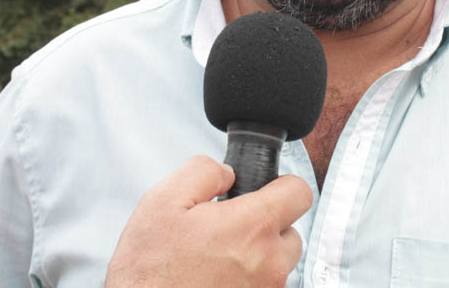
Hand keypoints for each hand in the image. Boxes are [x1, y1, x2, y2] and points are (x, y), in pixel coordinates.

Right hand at [105, 155, 312, 287]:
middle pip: (292, 231)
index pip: (299, 192)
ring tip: (220, 258)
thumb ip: (204, 172)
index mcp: (253, 227)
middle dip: (267, 226)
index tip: (261, 190)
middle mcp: (270, 263)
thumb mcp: (163, 201)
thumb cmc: (149, 271)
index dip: (281, 185)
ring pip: (281, 263)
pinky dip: (249, 280)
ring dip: (260, 256)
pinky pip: (266, 286)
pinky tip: (218, 279)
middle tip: (229, 229)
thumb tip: (228, 174)